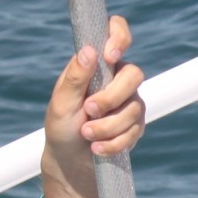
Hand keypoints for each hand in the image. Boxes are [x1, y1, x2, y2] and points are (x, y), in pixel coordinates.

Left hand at [42, 15, 146, 197]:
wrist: (70, 165)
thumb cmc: (61, 129)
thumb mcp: (61, 105)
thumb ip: (75, 78)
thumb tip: (89, 50)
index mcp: (95, 64)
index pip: (115, 32)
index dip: (119, 36)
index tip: (110, 56)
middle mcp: (116, 78)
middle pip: (134, 74)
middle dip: (112, 97)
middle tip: (89, 111)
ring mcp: (129, 101)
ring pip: (135, 106)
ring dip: (109, 126)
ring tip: (87, 135)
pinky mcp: (136, 125)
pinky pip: (136, 129)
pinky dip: (115, 142)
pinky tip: (98, 149)